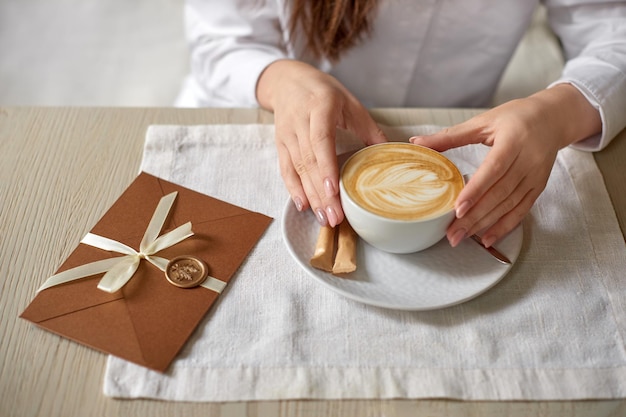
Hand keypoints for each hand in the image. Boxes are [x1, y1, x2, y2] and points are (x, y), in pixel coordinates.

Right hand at [256, 59, 386, 226]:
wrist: (287, 82)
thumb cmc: (323, 91)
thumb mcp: (350, 102)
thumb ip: (369, 128)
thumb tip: (392, 153)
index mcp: (319, 107)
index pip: (320, 140)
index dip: (326, 166)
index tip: (333, 190)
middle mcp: (299, 121)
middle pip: (309, 161)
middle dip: (321, 192)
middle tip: (335, 217)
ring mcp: (286, 134)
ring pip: (297, 169)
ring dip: (311, 196)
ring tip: (325, 218)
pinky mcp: (279, 144)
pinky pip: (286, 170)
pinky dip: (294, 189)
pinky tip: (304, 206)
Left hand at [410, 84, 600, 247]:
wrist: (553, 118)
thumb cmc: (515, 117)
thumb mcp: (483, 121)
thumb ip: (450, 135)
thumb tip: (417, 143)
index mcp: (513, 140)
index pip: (494, 169)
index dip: (476, 190)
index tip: (457, 209)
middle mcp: (528, 160)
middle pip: (500, 193)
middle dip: (475, 216)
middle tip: (452, 234)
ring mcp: (535, 176)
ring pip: (509, 205)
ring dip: (486, 224)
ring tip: (462, 237)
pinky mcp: (538, 187)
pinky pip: (522, 210)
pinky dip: (505, 226)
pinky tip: (487, 238)